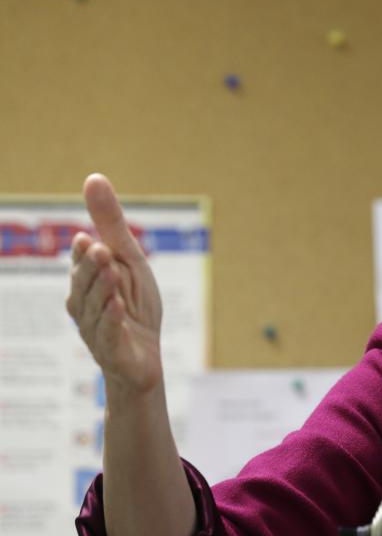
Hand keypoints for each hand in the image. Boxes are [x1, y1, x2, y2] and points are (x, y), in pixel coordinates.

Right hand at [66, 174, 163, 394]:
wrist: (144, 358)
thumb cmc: (135, 305)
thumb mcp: (129, 260)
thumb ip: (111, 224)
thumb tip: (93, 178)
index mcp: (88, 282)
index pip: (82, 264)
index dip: (84, 253)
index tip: (88, 237)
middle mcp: (85, 305)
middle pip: (84, 284)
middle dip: (92, 267)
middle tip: (99, 249)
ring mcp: (95, 330)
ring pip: (95, 308)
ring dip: (103, 290)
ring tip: (113, 272)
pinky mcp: (112, 352)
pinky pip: (108, 335)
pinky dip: (112, 320)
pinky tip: (119, 306)